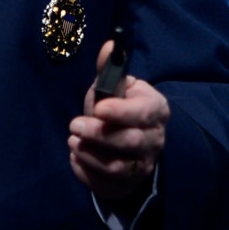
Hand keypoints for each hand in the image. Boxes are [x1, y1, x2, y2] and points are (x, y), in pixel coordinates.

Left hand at [68, 39, 168, 202]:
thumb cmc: (121, 109)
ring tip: (73, 141)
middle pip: (131, 141)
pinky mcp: (127, 185)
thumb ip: (110, 69)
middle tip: (74, 125)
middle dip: (100, 134)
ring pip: (119, 166)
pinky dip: (87, 172)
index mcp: (156, 110)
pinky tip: (76, 157)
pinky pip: (106, 184)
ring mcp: (143, 165)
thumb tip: (110, 44)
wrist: (133, 144)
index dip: (121, 112)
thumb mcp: (117, 87)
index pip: (144, 113)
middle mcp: (154, 139)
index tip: (98, 108)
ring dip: (91, 154)